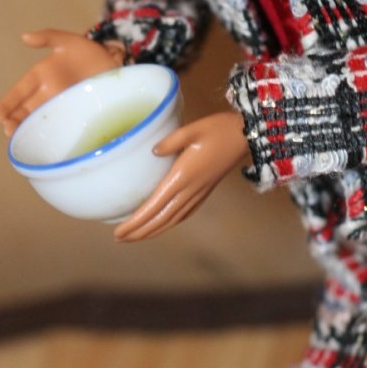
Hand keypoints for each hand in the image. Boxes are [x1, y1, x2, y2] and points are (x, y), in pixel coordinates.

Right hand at [0, 28, 124, 135]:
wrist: (115, 62)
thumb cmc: (89, 51)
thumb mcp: (68, 41)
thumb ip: (48, 37)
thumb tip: (24, 36)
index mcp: (43, 75)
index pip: (21, 90)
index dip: (9, 102)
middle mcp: (50, 92)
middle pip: (28, 109)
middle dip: (16, 120)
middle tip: (8, 130)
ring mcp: (63, 104)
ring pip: (41, 118)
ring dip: (28, 129)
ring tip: (19, 138)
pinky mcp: (77, 113)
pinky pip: (61, 125)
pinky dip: (51, 134)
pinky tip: (44, 143)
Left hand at [113, 111, 249, 242]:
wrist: (246, 136)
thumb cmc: (219, 129)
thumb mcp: (193, 128)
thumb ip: (171, 140)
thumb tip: (153, 151)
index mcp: (183, 177)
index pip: (155, 206)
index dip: (136, 222)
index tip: (119, 233)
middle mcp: (190, 190)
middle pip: (161, 219)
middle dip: (140, 232)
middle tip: (120, 239)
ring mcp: (199, 193)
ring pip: (173, 220)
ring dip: (154, 230)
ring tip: (136, 236)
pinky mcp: (205, 191)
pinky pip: (184, 214)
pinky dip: (170, 222)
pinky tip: (164, 223)